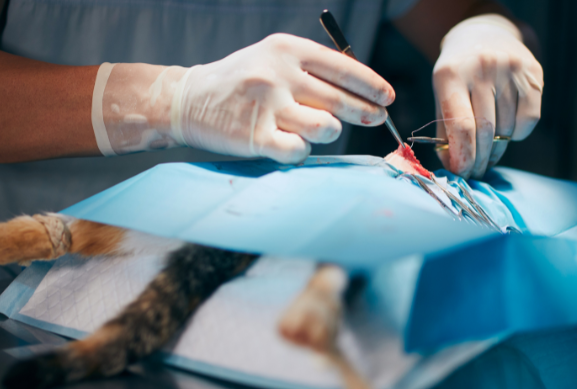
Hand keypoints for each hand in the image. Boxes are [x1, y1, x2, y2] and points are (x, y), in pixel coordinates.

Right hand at [170, 34, 394, 163]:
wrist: (189, 99)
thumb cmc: (240, 81)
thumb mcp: (272, 59)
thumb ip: (311, 70)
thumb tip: (361, 91)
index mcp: (286, 49)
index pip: (342, 67)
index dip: (371, 84)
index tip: (387, 97)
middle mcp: (277, 74)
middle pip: (340, 99)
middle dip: (366, 112)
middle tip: (377, 118)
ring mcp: (266, 106)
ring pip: (324, 127)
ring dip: (328, 132)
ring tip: (316, 128)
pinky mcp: (255, 137)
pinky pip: (299, 151)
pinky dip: (301, 151)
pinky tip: (292, 144)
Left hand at [432, 14, 542, 178]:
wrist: (485, 36)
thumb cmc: (459, 76)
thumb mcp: (442, 95)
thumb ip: (445, 132)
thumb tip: (453, 168)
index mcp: (451, 75)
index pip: (461, 125)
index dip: (462, 156)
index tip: (462, 174)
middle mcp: (482, 69)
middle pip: (485, 131)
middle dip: (479, 160)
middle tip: (475, 173)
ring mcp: (510, 70)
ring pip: (507, 129)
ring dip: (497, 151)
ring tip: (487, 155)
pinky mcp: (533, 75)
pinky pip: (528, 121)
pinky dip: (517, 135)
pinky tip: (506, 130)